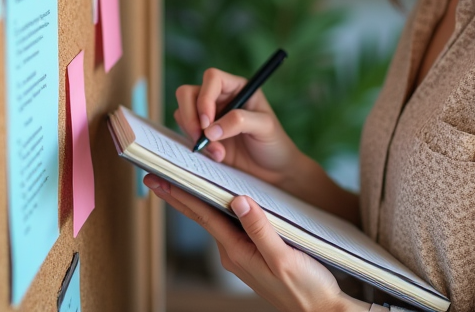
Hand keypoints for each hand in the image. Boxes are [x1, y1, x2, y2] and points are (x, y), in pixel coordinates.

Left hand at [145, 175, 362, 311]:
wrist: (320, 310)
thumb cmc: (306, 288)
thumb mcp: (284, 257)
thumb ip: (261, 229)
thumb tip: (238, 199)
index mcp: (238, 252)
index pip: (204, 216)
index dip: (182, 195)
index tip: (160, 179)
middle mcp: (234, 254)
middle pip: (202, 217)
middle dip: (178, 197)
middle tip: (154, 178)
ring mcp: (243, 255)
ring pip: (215, 221)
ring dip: (196, 201)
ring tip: (178, 183)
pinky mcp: (254, 254)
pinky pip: (230, 226)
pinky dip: (217, 210)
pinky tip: (216, 201)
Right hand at [174, 68, 305, 187]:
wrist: (273, 171)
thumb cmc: (274, 143)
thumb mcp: (265, 127)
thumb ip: (240, 121)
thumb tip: (211, 129)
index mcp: (237, 87)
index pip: (212, 78)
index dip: (205, 97)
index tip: (207, 122)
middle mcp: (220, 98)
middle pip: (188, 93)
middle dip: (190, 116)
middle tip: (201, 137)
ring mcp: (209, 117)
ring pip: (183, 113)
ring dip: (195, 135)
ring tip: (218, 152)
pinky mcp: (203, 136)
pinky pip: (186, 133)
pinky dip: (197, 146)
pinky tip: (217, 156)